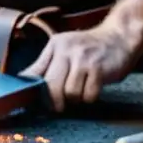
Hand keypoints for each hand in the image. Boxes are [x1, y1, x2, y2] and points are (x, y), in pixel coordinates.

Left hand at [19, 25, 135, 111]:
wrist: (119, 36)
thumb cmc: (89, 49)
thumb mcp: (65, 49)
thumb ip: (46, 65)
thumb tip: (24, 81)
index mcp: (55, 46)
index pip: (34, 72)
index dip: (32, 91)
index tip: (32, 103)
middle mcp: (66, 50)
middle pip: (51, 86)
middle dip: (55, 101)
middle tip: (60, 105)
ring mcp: (83, 59)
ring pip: (70, 93)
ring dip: (76, 98)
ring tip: (82, 90)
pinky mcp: (99, 69)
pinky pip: (88, 95)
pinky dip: (90, 97)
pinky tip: (94, 88)